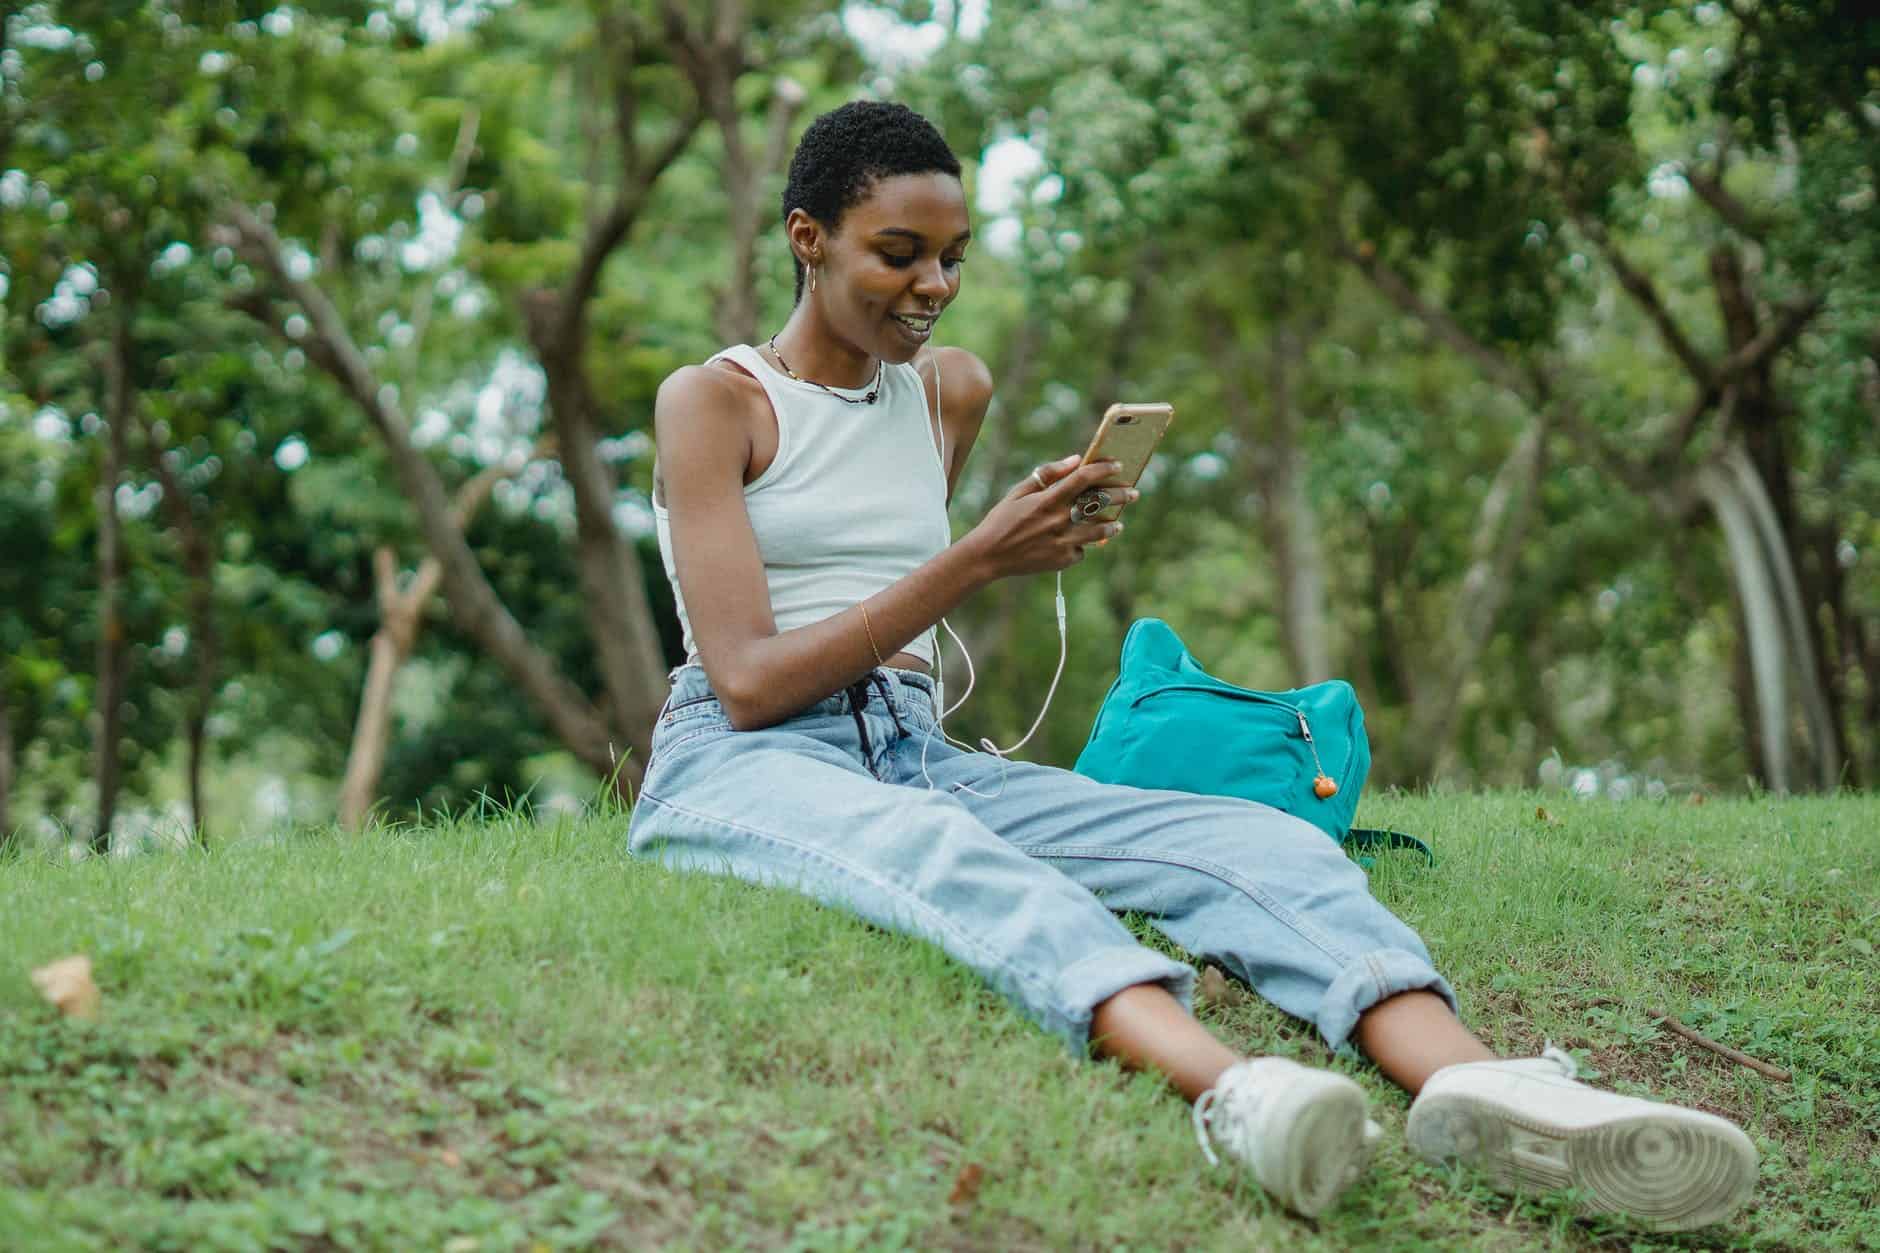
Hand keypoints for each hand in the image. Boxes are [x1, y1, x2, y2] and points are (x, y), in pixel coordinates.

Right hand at [964, 454, 1136, 578]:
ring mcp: (1062, 542)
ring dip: (1112, 525)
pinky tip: (1080, 543)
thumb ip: (1048, 474)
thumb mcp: (1019, 492)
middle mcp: (1059, 520)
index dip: (1103, 469)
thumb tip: (1075, 459)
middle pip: (1100, 503)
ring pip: (1099, 531)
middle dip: (1120, 495)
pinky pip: (1081, 551)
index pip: (1084, 478)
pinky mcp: (1062, 561)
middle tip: (1133, 492)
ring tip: (1118, 524)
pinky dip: (1082, 545)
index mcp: (1048, 500)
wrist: (988, 556)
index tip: (1118, 465)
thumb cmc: (1002, 519)